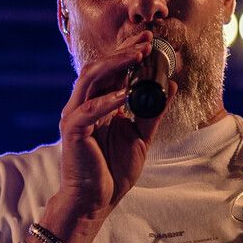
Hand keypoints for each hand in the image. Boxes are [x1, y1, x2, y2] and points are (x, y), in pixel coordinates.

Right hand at [58, 30, 176, 214]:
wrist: (96, 201)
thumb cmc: (113, 170)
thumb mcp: (140, 137)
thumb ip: (152, 111)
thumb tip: (171, 85)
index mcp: (99, 104)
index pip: (112, 70)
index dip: (128, 53)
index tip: (150, 41)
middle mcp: (84, 104)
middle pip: (100, 67)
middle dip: (123, 51)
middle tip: (146, 40)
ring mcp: (75, 116)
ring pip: (90, 79)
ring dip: (114, 65)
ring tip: (137, 56)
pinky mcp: (72, 131)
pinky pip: (88, 111)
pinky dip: (106, 101)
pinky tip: (124, 95)